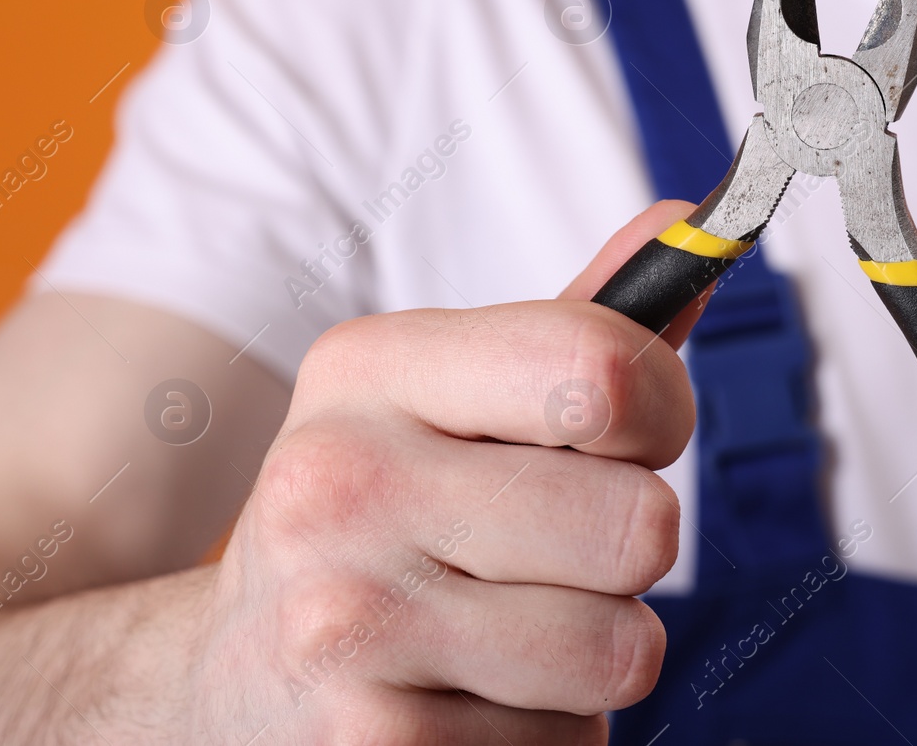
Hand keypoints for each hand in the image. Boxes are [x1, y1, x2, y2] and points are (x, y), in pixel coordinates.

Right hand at [184, 200, 699, 742]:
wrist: (231, 678)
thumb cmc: (382, 518)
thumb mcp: (450, 399)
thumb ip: (578, 324)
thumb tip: (685, 223)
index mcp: (371, 369)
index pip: (603, 371)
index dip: (663, 413)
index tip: (631, 438)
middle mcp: (340, 484)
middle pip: (641, 524)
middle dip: (626, 553)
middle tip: (547, 554)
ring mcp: (345, 624)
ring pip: (624, 649)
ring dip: (593, 655)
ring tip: (503, 633)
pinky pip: (569, 743)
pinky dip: (544, 734)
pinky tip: (463, 699)